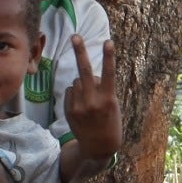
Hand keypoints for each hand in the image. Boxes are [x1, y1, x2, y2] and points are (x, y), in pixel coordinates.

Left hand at [64, 35, 121, 160]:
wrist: (98, 147)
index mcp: (108, 99)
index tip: (108, 42)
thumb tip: (87, 76)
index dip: (109, 57)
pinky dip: (75, 93)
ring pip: (77, 81)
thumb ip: (101, 89)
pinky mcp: (69, 110)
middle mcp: (93, 101)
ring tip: (89, 100)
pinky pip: (70, 91)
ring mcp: (79, 106)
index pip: (108, 73)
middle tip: (75, 35)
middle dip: (79, 51)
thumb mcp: (112, 105)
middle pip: (84, 71)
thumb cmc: (110, 122)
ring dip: (82, 83)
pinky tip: (81, 106)